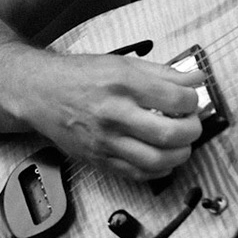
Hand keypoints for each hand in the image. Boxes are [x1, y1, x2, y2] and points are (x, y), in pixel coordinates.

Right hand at [21, 52, 205, 181]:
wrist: (40, 93)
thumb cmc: (81, 76)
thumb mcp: (123, 63)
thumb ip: (163, 73)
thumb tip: (196, 78)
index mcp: (122, 84)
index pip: (175, 100)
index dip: (193, 102)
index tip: (190, 101)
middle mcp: (114, 114)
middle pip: (169, 134)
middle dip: (192, 131)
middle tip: (191, 124)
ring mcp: (105, 141)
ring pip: (157, 161)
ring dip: (180, 154)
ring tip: (181, 143)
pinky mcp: (99, 160)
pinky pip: (138, 174)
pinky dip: (159, 170)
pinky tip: (163, 158)